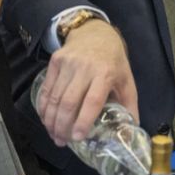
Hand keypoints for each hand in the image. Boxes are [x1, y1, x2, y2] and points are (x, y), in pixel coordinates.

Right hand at [37, 19, 137, 145]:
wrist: (95, 32)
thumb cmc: (113, 60)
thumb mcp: (126, 80)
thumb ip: (129, 106)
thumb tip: (130, 133)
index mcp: (105, 74)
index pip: (92, 101)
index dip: (83, 121)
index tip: (78, 138)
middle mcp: (84, 68)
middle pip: (68, 102)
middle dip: (62, 126)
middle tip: (62, 142)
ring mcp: (67, 63)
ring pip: (55, 97)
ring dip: (51, 120)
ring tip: (53, 135)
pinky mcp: (55, 61)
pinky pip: (47, 88)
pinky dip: (43, 106)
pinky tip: (45, 119)